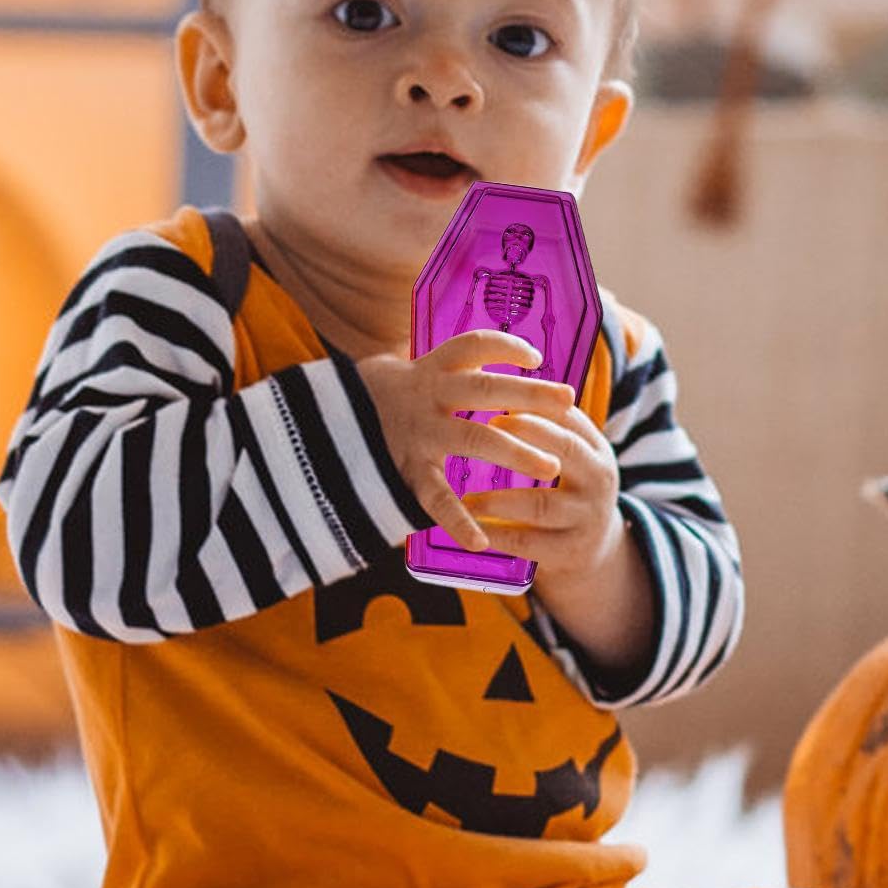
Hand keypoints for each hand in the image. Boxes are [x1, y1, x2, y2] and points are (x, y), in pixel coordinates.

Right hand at [356, 331, 575, 552]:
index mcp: (429, 370)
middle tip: (567, 400)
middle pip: (483, 390)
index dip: (504, 347)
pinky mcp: (406, 472)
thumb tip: (503, 359)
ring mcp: (417, 435)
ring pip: (472, 439)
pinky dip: (458, 522)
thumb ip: (451, 370)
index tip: (536, 356)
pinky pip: (435, 499)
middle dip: (528, 395)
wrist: (320, 424)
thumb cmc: (382, 399)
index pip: (471, 346)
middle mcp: (425, 397)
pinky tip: (482, 541)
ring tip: (550, 468)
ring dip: (515, 452)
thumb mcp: (411, 373)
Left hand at [460, 399, 625, 587]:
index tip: (500, 399)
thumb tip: (504, 384)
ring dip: (499, 499)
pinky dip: (498, 534)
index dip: (535, 406)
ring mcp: (586, 517)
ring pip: (541, 504)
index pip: (569, 418)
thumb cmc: (570, 486)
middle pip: (565, 450)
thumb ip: (549, 426)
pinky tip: (473, 528)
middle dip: (526, 436)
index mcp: (596, 449)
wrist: (592, 546)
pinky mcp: (569, 550)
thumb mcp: (573, 455)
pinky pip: (528, 541)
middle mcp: (599, 479)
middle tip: (484, 430)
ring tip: (468, 497)